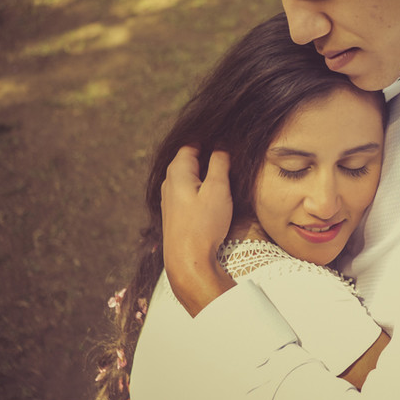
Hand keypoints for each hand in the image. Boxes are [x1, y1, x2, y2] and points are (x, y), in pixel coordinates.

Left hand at [160, 145, 236, 315]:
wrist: (188, 261)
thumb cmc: (203, 224)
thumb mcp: (217, 189)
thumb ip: (219, 163)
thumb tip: (221, 144)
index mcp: (177, 171)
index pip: (192, 143)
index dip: (209, 138)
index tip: (227, 138)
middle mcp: (169, 181)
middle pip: (189, 158)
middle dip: (207, 153)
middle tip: (230, 153)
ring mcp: (169, 197)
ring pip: (188, 174)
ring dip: (204, 171)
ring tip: (225, 170)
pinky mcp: (174, 212)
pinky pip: (187, 189)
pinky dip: (199, 185)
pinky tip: (213, 192)